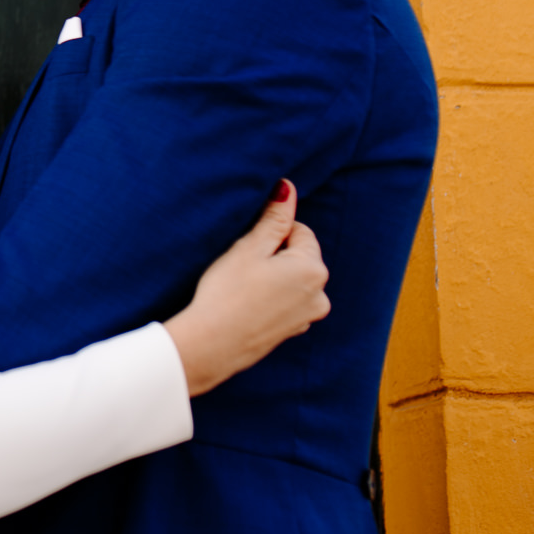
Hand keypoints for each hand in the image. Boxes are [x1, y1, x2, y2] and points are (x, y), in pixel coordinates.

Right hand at [163, 180, 330, 396]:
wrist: (213, 344)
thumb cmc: (228, 292)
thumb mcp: (249, 248)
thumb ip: (274, 218)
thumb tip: (288, 188)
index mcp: (313, 268)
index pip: (299, 231)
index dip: (270, 233)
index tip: (248, 246)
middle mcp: (320, 294)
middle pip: (298, 256)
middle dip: (273, 255)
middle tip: (243, 266)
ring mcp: (308, 316)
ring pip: (292, 280)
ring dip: (272, 277)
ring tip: (243, 286)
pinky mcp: (293, 330)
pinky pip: (286, 302)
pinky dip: (270, 298)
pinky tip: (247, 303)